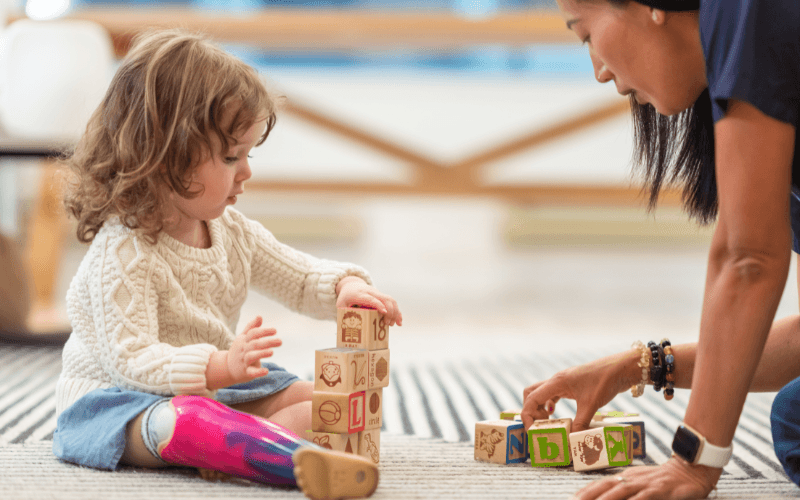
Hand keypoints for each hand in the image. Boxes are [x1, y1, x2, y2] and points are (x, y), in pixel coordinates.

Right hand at [225, 316, 281, 382]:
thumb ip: (251, 327)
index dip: (263, 331)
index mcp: (244, 341)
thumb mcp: (242, 338)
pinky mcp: (245, 372)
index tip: (275, 331)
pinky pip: (251, 372)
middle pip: (255, 344)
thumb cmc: (238, 350)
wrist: (226, 368)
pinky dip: (258, 372)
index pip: (253, 334)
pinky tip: (266, 371)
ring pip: (251, 356)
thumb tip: (260, 316)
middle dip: (267, 342)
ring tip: (272, 352)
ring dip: (261, 353)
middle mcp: (243, 350)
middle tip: (280, 341)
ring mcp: (244, 361)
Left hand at [336, 276, 402, 325]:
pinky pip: (392, 302)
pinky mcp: (382, 296)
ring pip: (390, 299)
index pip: (371, 298)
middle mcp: (371, 292)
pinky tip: (400, 321)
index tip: (384, 312)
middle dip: (389, 311)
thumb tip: (345, 327)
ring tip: (394, 324)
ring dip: (395, 312)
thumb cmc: (345, 297)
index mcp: (360, 294)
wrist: (351, 285)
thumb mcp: (340, 304)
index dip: (378, 305)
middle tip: (387, 324)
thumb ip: (343, 313)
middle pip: (384, 298)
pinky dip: (397, 311)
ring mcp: (378, 293)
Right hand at [522, 349, 639, 431]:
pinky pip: (553, 395)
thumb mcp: (592, 404)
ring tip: (548, 423)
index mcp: (557, 382)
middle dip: (531, 410)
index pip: (532, 398)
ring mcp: (563, 382)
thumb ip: (580, 423)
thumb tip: (571, 440)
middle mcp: (557, 381)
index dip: (527, 415)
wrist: (620, 368)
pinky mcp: (571, 385)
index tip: (532, 429)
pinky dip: (550, 405)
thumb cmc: (605, 381)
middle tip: (541, 425)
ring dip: (540, 408)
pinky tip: (557, 414)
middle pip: (531, 393)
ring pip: (542, 394)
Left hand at [572, 457, 719, 498]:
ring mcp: (646, 483)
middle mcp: (632, 478)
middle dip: (588, 496)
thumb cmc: (662, 481)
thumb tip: (605, 497)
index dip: (585, 492)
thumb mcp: (641, 485)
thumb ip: (625, 492)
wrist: (691, 470)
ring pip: (621, 491)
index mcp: (625, 477)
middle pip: (605, 487)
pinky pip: (644, 497)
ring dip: (606, 499)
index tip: (571, 499)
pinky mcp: (660, 490)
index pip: (600, 484)